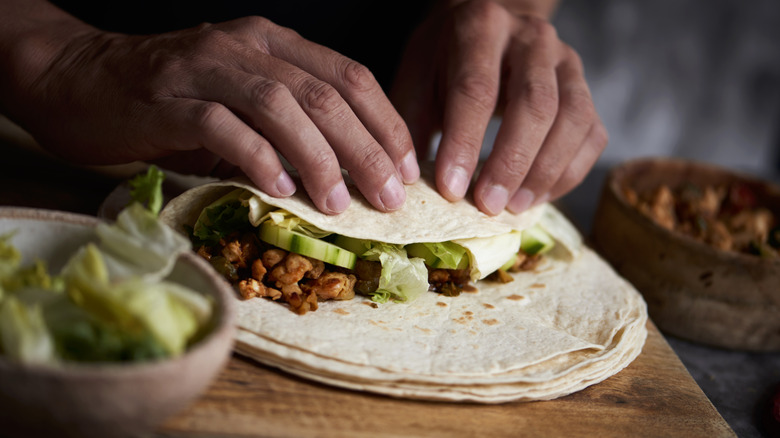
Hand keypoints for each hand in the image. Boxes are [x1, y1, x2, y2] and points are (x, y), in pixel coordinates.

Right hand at [2, 11, 418, 213]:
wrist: (80, 78)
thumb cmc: (172, 98)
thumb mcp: (241, 99)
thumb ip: (289, 122)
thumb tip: (348, 174)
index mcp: (274, 42)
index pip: (350, 76)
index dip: (386, 124)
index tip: (406, 170)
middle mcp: (245, 45)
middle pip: (325, 94)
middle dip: (365, 150)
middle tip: (387, 198)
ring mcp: (204, 67)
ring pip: (280, 105)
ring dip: (318, 157)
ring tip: (337, 202)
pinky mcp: (165, 98)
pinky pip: (221, 124)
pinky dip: (256, 156)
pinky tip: (277, 187)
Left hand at [391, 0, 607, 214]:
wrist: (486, 35)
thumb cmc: (445, 64)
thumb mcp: (417, 80)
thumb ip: (410, 126)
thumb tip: (409, 184)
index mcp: (481, 26)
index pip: (476, 88)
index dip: (464, 143)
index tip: (451, 189)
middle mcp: (532, 38)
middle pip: (534, 103)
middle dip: (511, 162)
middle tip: (487, 205)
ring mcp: (566, 61)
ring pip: (573, 119)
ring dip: (545, 171)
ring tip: (513, 207)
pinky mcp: (586, 89)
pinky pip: (592, 135)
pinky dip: (568, 173)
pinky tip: (537, 197)